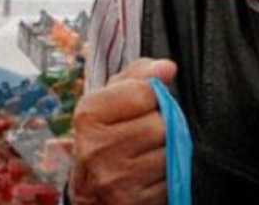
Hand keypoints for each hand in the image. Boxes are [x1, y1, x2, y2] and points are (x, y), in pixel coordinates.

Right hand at [69, 58, 177, 204]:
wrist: (90, 192)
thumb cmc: (104, 137)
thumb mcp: (109, 102)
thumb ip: (138, 77)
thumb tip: (167, 68)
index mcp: (88, 114)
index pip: (143, 92)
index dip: (151, 97)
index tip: (142, 106)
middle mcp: (96, 147)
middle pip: (159, 124)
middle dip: (159, 128)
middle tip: (143, 136)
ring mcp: (114, 178)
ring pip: (168, 152)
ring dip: (165, 153)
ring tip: (145, 156)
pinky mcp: (132, 200)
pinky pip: (170, 180)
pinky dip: (165, 178)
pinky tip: (147, 176)